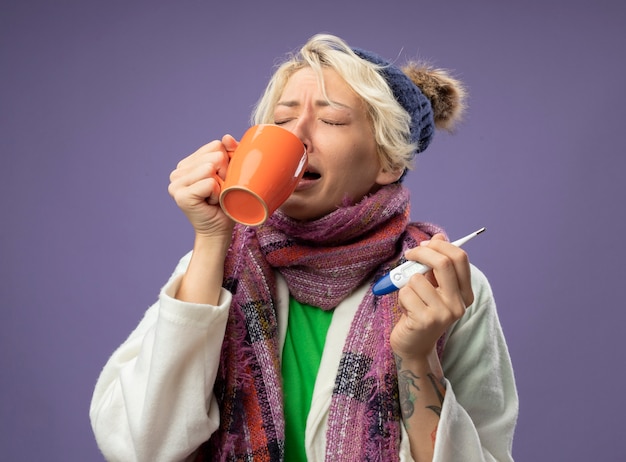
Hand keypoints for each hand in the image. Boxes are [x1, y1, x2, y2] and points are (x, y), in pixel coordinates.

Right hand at [168, 135, 237, 237]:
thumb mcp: (232, 173)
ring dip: (221, 186)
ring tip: (214, 198)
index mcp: (187, 163)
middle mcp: (178, 172)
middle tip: (219, 192)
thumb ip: (231, 152)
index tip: (222, 181)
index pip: (215, 146)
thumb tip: (226, 137)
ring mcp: (176, 183)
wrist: (219, 230)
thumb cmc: (227, 202)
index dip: (227, 163)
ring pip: (211, 169)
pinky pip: (210, 183)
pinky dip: (217, 194)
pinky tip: (210, 203)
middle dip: (225, 175)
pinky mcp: (181, 195)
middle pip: (215, 156)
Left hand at [390, 234, 473, 362]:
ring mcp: (444, 313)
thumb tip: (438, 236)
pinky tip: (407, 311)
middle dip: (422, 253)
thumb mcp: (431, 287)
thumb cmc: (420, 312)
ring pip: (418, 278)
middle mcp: (458, 304)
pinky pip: (406, 293)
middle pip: (443, 263)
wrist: (413, 346)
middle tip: (409, 254)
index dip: (441, 245)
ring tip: (411, 299)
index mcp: (464, 293)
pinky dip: (401, 297)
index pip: (460, 258)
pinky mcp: (426, 320)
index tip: (425, 245)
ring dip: (407, 284)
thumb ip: (436, 265)